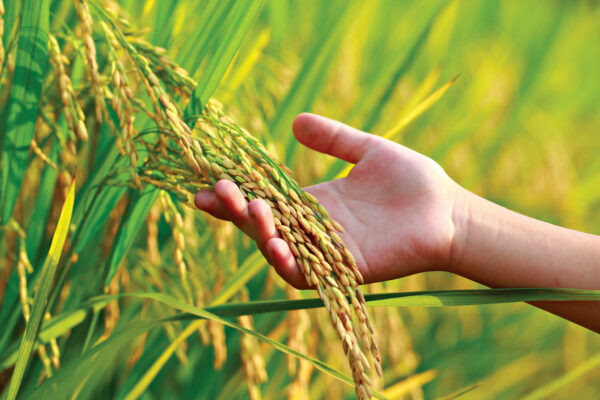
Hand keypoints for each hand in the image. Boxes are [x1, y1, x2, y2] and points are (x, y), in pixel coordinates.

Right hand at [195, 114, 460, 287]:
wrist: (448, 209)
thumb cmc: (411, 181)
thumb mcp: (366, 151)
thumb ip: (334, 139)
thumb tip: (296, 123)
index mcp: (314, 203)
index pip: (264, 201)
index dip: (234, 196)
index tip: (205, 184)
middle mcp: (314, 230)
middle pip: (262, 226)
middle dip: (235, 211)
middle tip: (219, 192)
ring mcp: (328, 252)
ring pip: (278, 250)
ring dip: (258, 233)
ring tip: (249, 210)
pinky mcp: (347, 269)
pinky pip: (309, 274)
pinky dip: (287, 262)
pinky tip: (275, 244)